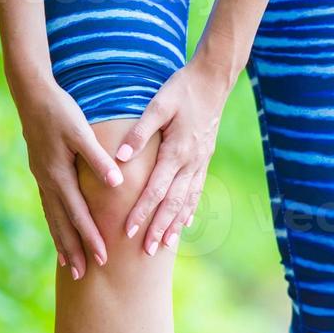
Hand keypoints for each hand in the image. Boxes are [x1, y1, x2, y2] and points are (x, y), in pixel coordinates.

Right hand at [13, 77, 122, 278]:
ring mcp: (42, 178)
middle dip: (73, 250)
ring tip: (69, 265)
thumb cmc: (59, 110)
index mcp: (58, 174)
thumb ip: (98, 158)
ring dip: (62, 242)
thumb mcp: (80, 131)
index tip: (103, 258)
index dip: (90, 237)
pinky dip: (55, 224)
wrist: (31, 94)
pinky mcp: (42, 172)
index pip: (78, 214)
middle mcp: (47, 181)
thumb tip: (116, 182)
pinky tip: (59, 234)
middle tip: (83, 276)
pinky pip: (50, 206)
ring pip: (53, 218)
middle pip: (61, 223)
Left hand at [115, 62, 230, 254]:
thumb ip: (139, 133)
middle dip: (159, 228)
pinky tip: (185, 223)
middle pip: (173, 203)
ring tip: (165, 245)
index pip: (156, 189)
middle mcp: (191, 162)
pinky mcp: (204, 159)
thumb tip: (119, 159)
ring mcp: (200, 163)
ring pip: (187, 201)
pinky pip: (197, 190)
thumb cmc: (182, 89)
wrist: (213, 81)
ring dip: (175, 224)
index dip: (142, 212)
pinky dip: (190, 209)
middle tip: (147, 251)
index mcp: (177, 151)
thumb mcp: (158, 105)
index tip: (129, 231)